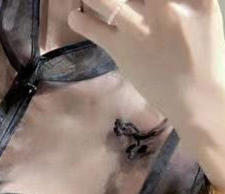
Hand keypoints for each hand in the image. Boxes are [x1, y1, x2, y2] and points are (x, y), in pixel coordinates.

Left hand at [68, 1, 224, 189]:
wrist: (194, 97)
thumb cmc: (204, 53)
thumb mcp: (205, 11)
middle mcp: (159, 8)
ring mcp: (138, 30)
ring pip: (107, 3)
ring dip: (93, 0)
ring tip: (86, 0)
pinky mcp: (123, 51)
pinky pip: (97, 31)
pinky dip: (82, 23)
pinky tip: (74, 17)